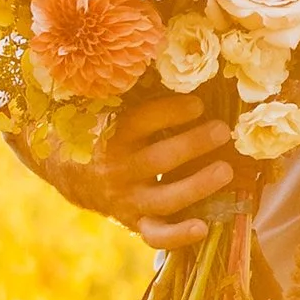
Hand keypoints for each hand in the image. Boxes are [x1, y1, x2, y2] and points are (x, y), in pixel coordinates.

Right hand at [3, 88, 235, 247]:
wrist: (73, 172)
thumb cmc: (109, 131)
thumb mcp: (116, 109)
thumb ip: (143, 95)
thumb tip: (184, 64)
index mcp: (113, 135)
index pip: (142, 122)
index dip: (171, 112)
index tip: (198, 104)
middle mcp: (119, 168)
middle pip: (159, 159)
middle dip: (194, 143)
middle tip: (223, 131)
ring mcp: (127, 199)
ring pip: (164, 198)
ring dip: (197, 186)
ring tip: (226, 171)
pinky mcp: (134, 222)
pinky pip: (156, 235)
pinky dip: (178, 235)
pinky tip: (203, 228)